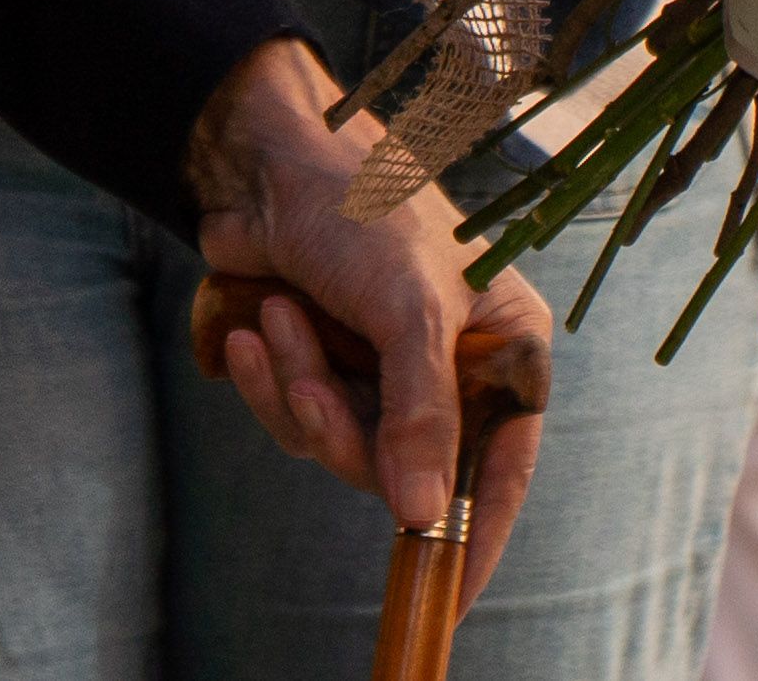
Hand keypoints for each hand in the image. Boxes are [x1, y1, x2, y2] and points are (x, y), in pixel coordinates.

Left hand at [189, 41, 550, 599]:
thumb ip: (421, 414)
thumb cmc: (366, 207)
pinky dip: (269, 381)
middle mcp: (453, 365)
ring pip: (341, 446)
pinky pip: (298, 417)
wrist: (269, 157)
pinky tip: (251, 332)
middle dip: (344, 432)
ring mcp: (386, 368)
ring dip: (299, 393)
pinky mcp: (327, 361)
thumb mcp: (407, 311)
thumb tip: (421, 516)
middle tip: (311, 382)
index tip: (448, 600)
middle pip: (407, 469)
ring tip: (277, 323)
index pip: (502, 466)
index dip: (477, 534)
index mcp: (506, 346)